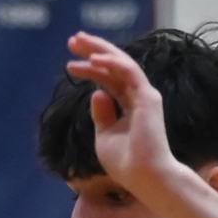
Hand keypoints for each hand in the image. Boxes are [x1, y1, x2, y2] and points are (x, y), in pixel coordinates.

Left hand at [65, 32, 179, 195]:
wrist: (144, 178)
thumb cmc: (126, 164)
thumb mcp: (105, 136)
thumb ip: (101, 115)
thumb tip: (96, 93)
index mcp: (129, 105)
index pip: (108, 80)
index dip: (90, 69)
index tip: (70, 64)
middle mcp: (138, 96)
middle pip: (114, 66)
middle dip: (94, 50)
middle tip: (73, 39)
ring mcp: (144, 95)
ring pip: (122, 63)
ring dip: (99, 50)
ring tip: (77, 42)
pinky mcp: (147, 97)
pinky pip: (129, 72)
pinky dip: (111, 64)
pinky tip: (93, 59)